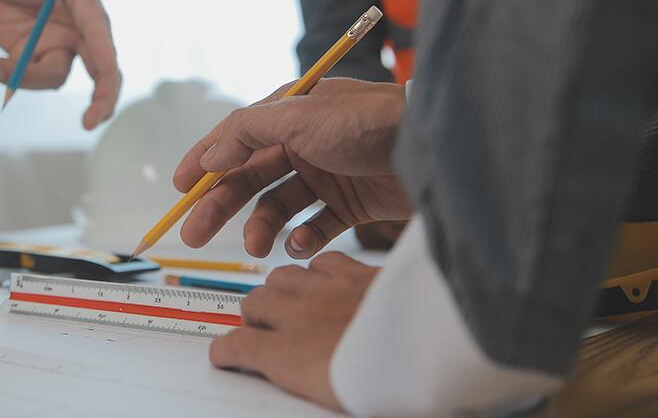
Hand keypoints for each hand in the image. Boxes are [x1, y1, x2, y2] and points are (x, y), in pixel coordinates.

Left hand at [0, 0, 125, 129]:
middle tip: (89, 123)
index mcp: (85, 5)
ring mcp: (54, 46)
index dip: (107, 68)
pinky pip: (19, 77)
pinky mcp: (29, 56)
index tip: (103, 93)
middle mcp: (76, 31)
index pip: (101, 39)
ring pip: (50, 78)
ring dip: (18, 77)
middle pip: (99, 73)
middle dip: (100, 100)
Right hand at [172, 78, 411, 257]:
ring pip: (278, 206)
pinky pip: (314, 225)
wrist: (432, 148)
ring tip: (258, 246)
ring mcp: (327, 174)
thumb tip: (208, 157)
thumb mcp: (297, 116)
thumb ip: (247, 134)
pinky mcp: (351, 203)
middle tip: (193, 233)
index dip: (203, 162)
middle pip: (250, 177)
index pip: (234, 138)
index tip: (178, 189)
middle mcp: (304, 143)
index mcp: (288, 114)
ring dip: (262, 226)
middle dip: (221, 204)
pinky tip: (298, 243)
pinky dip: (302, 237)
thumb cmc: (365, 122)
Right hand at [211, 252, 376, 410]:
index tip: (225, 355)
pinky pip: (323, 261)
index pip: (237, 347)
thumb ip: (303, 377)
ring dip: (282, 289)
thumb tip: (298, 375)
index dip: (226, 351)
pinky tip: (326, 279)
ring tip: (292, 302)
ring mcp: (328, 291)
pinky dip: (318, 269)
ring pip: (283, 276)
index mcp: (288, 355)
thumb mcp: (330, 397)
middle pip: (255, 303)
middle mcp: (300, 318)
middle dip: (253, 315)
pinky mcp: (358, 273)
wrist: (432, 351)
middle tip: (261, 327)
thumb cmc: (386, 386)